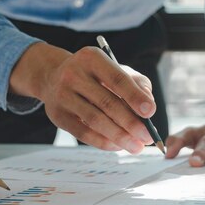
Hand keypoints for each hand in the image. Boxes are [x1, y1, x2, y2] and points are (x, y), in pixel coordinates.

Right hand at [10, 42, 154, 153]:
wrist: (53, 77)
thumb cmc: (94, 75)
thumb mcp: (115, 69)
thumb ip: (137, 84)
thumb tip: (148, 108)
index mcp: (92, 58)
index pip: (117, 79)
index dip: (135, 96)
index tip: (151, 112)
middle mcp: (74, 74)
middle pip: (107, 102)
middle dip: (130, 122)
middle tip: (147, 137)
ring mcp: (62, 95)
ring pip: (95, 120)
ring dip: (119, 136)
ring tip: (136, 146)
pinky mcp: (58, 115)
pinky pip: (83, 133)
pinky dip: (103, 142)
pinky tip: (118, 146)